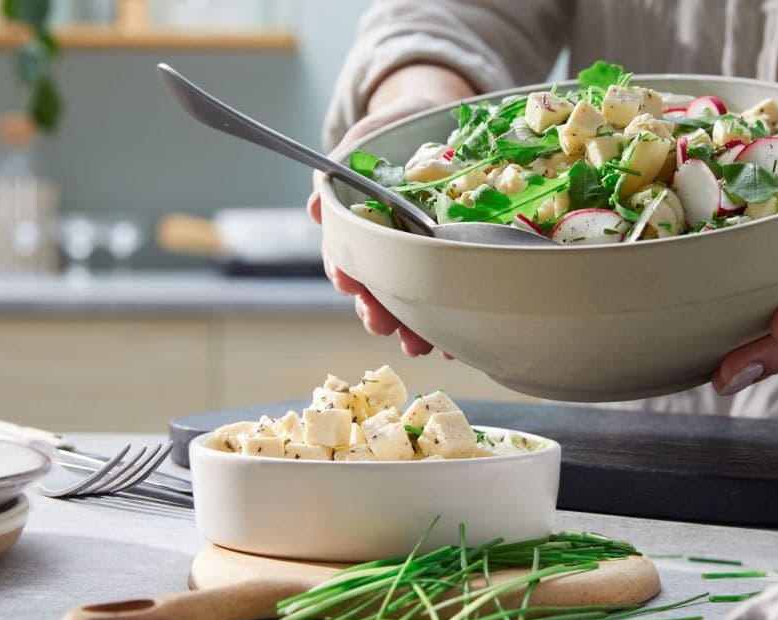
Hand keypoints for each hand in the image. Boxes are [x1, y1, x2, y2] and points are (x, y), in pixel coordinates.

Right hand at [307, 96, 440, 355]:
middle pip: (380, 289)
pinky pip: (456, 296)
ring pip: (415, 302)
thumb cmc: (398, 128)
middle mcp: (394, 248)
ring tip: (419, 345)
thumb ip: (342, 166)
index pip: (349, 256)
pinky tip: (457, 341)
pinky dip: (454, 322)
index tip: (347, 281)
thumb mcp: (368, 137)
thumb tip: (316, 207)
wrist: (444, 116)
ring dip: (414, 328)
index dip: (346, 272)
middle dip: (377, 311)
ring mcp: (427, 258)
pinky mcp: (461, 261)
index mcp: (367, 225)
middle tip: (380, 324)